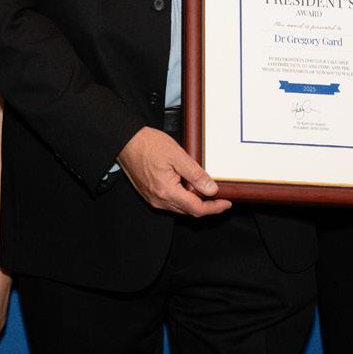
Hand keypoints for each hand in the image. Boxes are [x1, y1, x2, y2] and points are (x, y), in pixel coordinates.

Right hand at [116, 126, 231, 216]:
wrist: (126, 142)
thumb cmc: (148, 145)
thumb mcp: (177, 155)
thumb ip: (195, 174)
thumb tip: (211, 189)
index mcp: (167, 191)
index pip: (197, 208)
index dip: (214, 208)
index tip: (226, 203)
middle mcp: (159, 200)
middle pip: (189, 211)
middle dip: (207, 206)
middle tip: (220, 197)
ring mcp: (153, 199)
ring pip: (180, 208)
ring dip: (195, 202)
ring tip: (205, 190)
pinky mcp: (150, 195)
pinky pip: (171, 202)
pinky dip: (183, 198)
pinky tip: (188, 187)